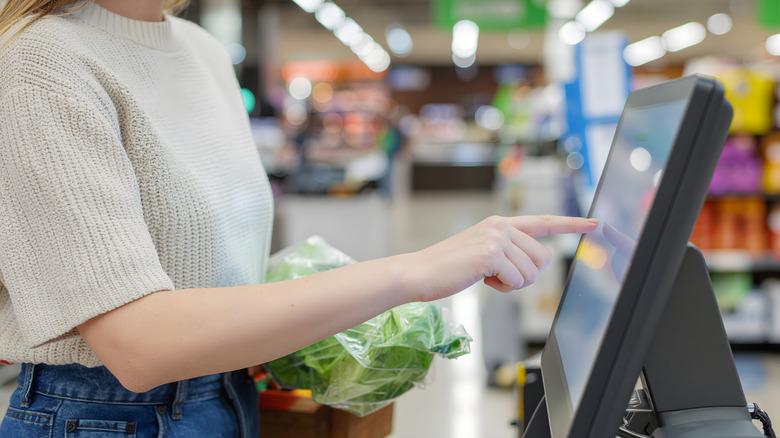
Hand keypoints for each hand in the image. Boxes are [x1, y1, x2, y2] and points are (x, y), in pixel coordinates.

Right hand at [403, 215, 598, 301]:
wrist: (419, 273)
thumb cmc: (449, 269)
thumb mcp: (482, 254)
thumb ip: (508, 253)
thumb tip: (536, 265)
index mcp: (500, 223)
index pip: (543, 221)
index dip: (572, 223)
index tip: (595, 222)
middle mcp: (501, 225)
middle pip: (542, 259)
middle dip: (525, 276)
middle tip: (497, 277)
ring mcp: (496, 238)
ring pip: (531, 272)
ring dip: (512, 284)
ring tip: (485, 277)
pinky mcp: (491, 254)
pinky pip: (517, 281)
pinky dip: (502, 288)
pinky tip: (480, 280)